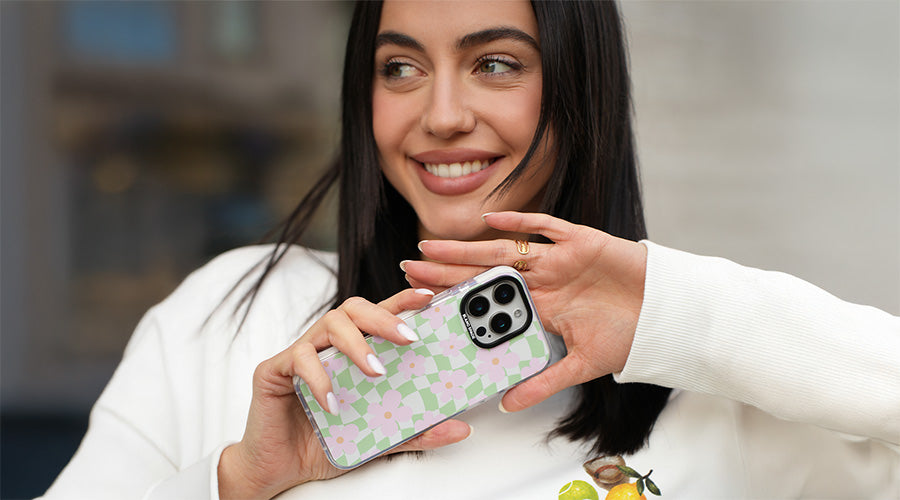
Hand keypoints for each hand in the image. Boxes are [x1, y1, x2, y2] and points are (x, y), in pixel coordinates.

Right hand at [219, 288, 471, 498]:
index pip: (380, 315)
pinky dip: (320, 379)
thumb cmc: (326, 443)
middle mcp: (327, 345)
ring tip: (375, 371)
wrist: (279, 470)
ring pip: (330, 324)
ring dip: (357, 344)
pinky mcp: (275, 369)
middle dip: (385, 317)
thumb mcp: (381, 438)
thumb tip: (461, 428)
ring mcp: (300, 353)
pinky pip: (299, 359)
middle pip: (355, 308)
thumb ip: (418, 432)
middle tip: (409, 338)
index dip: (403, 300)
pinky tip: (334, 403)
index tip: (430, 297)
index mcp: (352, 351)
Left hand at [403, 211, 647, 412]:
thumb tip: (506, 405)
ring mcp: (559, 259)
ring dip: (468, 248)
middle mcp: (543, 280)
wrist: (668, 314)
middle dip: (448, 271)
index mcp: (540, 306)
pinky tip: (491, 221)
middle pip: (485, 272)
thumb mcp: (580, 366)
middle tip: (410, 269)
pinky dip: (521, 223)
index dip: (456, 298)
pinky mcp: (581, 241)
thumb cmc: (628, 336)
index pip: (488, 300)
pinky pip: (547, 227)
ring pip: (504, 251)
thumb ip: (543, 382)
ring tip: (431, 248)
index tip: (422, 299)